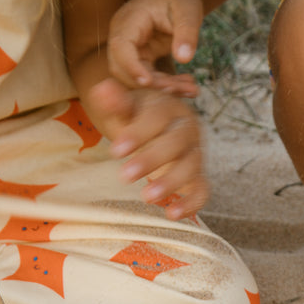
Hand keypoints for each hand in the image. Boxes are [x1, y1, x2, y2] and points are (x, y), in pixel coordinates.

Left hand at [89, 77, 208, 219]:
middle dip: (152, 159)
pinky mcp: (198, 178)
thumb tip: (102, 89)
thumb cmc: (139, 120)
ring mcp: (196, 154)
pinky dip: (190, 203)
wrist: (159, 132)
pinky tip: (171, 214)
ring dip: (170, 182)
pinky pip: (201, 191)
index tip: (115, 151)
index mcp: (171, 108)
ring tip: (146, 197)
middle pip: (176, 142)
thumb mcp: (126, 110)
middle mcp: (188, 130)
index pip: (158, 117)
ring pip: (191, 166)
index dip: (138, 133)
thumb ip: (116, 103)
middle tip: (125, 176)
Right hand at [108, 0, 203, 88]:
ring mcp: (130, 50)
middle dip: (151, 84)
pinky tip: (189, 87)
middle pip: (123, 69)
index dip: (131, 67)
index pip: (121, 47)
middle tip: (181, 89)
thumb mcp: (189, 10)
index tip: (148, 82)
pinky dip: (168, 86)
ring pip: (136, 79)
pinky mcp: (141, 60)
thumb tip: (183, 59)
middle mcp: (123, 37)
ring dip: (162, 89)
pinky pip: (149, 80)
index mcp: (129, 20)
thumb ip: (187, 32)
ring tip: (191, 89)